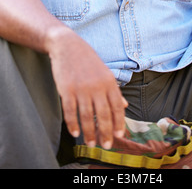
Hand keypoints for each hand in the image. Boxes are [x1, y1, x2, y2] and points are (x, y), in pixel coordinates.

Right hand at [46, 27, 127, 149]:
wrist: (67, 45)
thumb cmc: (87, 60)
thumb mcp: (105, 72)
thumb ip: (114, 90)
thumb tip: (125, 106)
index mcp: (109, 82)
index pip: (117, 107)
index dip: (119, 123)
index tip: (120, 136)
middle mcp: (97, 86)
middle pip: (103, 115)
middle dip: (106, 133)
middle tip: (106, 146)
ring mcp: (81, 89)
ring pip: (86, 117)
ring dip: (89, 133)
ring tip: (90, 143)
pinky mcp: (67, 90)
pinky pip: (70, 112)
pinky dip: (72, 124)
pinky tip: (75, 133)